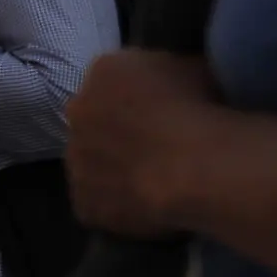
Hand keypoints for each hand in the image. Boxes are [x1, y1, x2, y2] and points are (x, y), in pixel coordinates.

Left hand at [64, 50, 218, 238]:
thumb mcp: (193, 68)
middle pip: (94, 121)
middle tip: (154, 148)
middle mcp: (79, 111)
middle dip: (116, 133)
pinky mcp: (83, 203)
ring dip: (113, 170)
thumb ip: (168, 72)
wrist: (195, 166)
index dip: (136, 100)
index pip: (112, 82)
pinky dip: (118, 207)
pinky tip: (148, 208)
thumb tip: (171, 85)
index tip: (159, 114)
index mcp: (104, 71)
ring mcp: (76, 161)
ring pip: (91, 164)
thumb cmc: (200, 109)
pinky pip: (98, 204)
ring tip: (153, 182)